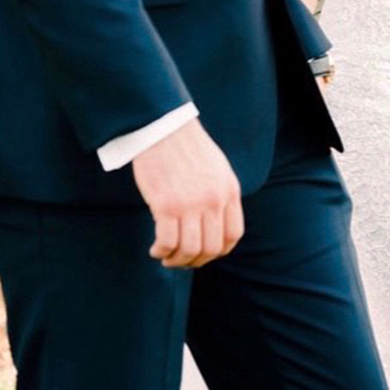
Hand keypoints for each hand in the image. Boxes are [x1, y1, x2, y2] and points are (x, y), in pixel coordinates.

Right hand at [131, 119, 243, 268]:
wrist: (164, 128)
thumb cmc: (187, 148)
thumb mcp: (217, 169)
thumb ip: (220, 194)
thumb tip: (215, 224)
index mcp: (229, 190)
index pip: (233, 235)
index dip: (218, 251)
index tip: (204, 253)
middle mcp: (213, 200)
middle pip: (211, 248)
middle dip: (195, 261)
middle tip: (181, 259)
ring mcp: (190, 204)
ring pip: (189, 250)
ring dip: (176, 260)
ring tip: (165, 255)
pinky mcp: (166, 205)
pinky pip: (167, 242)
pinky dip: (161, 251)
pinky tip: (156, 248)